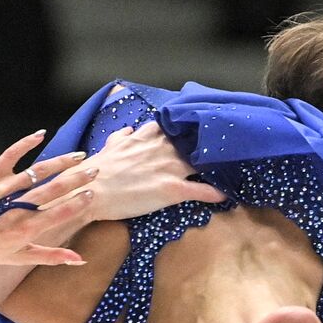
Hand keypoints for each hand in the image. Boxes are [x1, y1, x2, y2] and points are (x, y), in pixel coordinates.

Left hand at [0, 130, 99, 265]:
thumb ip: (52, 256)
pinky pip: (10, 156)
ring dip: (60, 162)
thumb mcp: (21, 257)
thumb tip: (79, 259)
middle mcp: (17, 209)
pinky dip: (25, 144)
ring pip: (37, 172)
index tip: (91, 194)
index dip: (77, 203)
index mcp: (27, 229)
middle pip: (52, 190)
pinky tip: (41, 134)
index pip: (59, 213)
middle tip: (94, 171)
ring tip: (78, 156)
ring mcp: (3, 190)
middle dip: (76, 180)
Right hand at [38, 122, 225, 221]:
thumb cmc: (97, 170)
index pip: (175, 126)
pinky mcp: (171, 189)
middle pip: (194, 143)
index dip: (189, 128)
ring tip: (232, 169)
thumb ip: (121, 137)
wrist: (90, 190)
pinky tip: (226, 195)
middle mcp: (162, 149)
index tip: (200, 128)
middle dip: (209, 145)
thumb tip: (129, 129)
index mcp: (147, 137)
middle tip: (226, 148)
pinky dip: (215, 193)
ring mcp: (168, 168)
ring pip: (201, 163)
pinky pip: (200, 190)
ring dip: (217, 167)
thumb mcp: (109, 146)